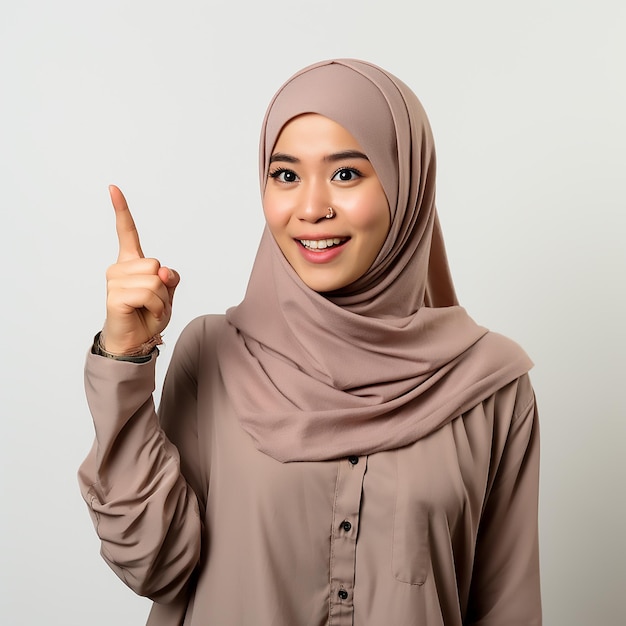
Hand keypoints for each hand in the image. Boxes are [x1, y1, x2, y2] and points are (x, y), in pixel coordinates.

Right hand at [101, 185, 179, 354]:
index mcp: (132, 263)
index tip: (113, 188)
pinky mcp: (115, 296)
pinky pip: (149, 294)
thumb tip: (161, 270)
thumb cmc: (148, 315)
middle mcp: (119, 268)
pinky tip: (145, 314)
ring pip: (155, 281)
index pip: (127, 232)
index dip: (122, 210)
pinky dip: (156, 307)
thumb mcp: (167, 293)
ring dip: (161, 300)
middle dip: (164, 288)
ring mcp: (115, 281)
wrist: (135, 341)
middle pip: (157, 265)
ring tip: (149, 309)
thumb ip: (169, 278)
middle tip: (154, 302)